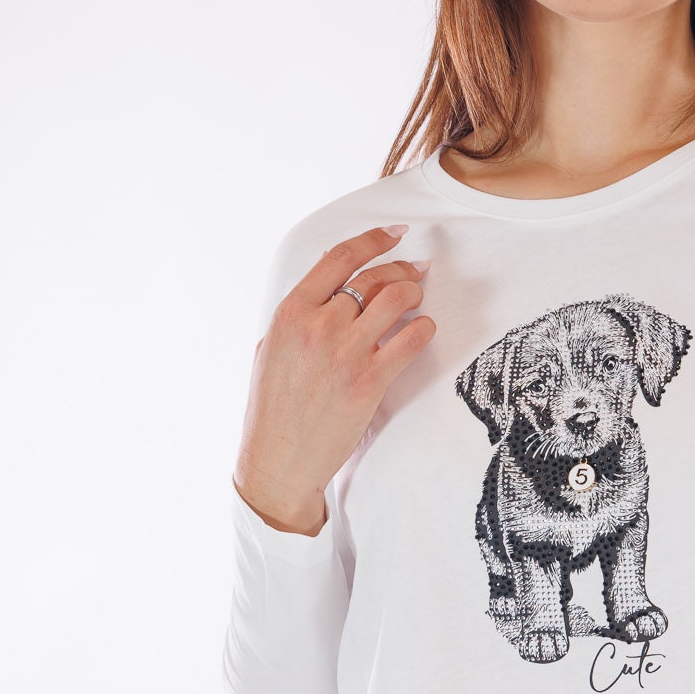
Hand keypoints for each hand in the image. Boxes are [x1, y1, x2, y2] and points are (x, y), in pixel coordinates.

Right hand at [233, 224, 434, 532]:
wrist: (278, 460)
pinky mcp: (370, 381)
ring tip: (417, 301)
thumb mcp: (271, 347)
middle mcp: (318, 325)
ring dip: (415, 294)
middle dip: (402, 269)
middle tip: (417, 271)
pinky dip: (424, 328)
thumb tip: (331, 280)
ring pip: (397, 299)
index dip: (374, 239)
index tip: (395, 233)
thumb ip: (300, 313)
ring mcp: (346, 352)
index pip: (340, 257)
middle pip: (374, 277)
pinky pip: (412, 338)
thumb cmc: (272, 406)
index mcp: (290, 312)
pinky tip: (422, 330)